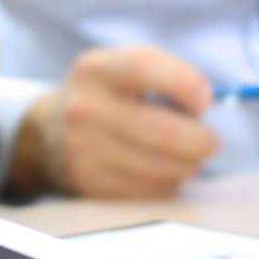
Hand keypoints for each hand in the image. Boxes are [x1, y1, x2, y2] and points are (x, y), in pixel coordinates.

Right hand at [8, 46, 218, 197]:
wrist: (50, 135)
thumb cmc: (106, 99)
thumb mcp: (122, 70)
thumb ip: (165, 75)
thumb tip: (203, 106)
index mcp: (95, 70)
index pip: (144, 67)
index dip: (185, 83)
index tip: (205, 100)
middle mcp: (83, 108)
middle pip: (161, 130)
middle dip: (199, 140)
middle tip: (208, 142)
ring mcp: (82, 149)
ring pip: (161, 167)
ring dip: (185, 165)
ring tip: (182, 157)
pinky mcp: (87, 182)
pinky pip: (148, 190)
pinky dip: (165, 184)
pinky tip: (159, 172)